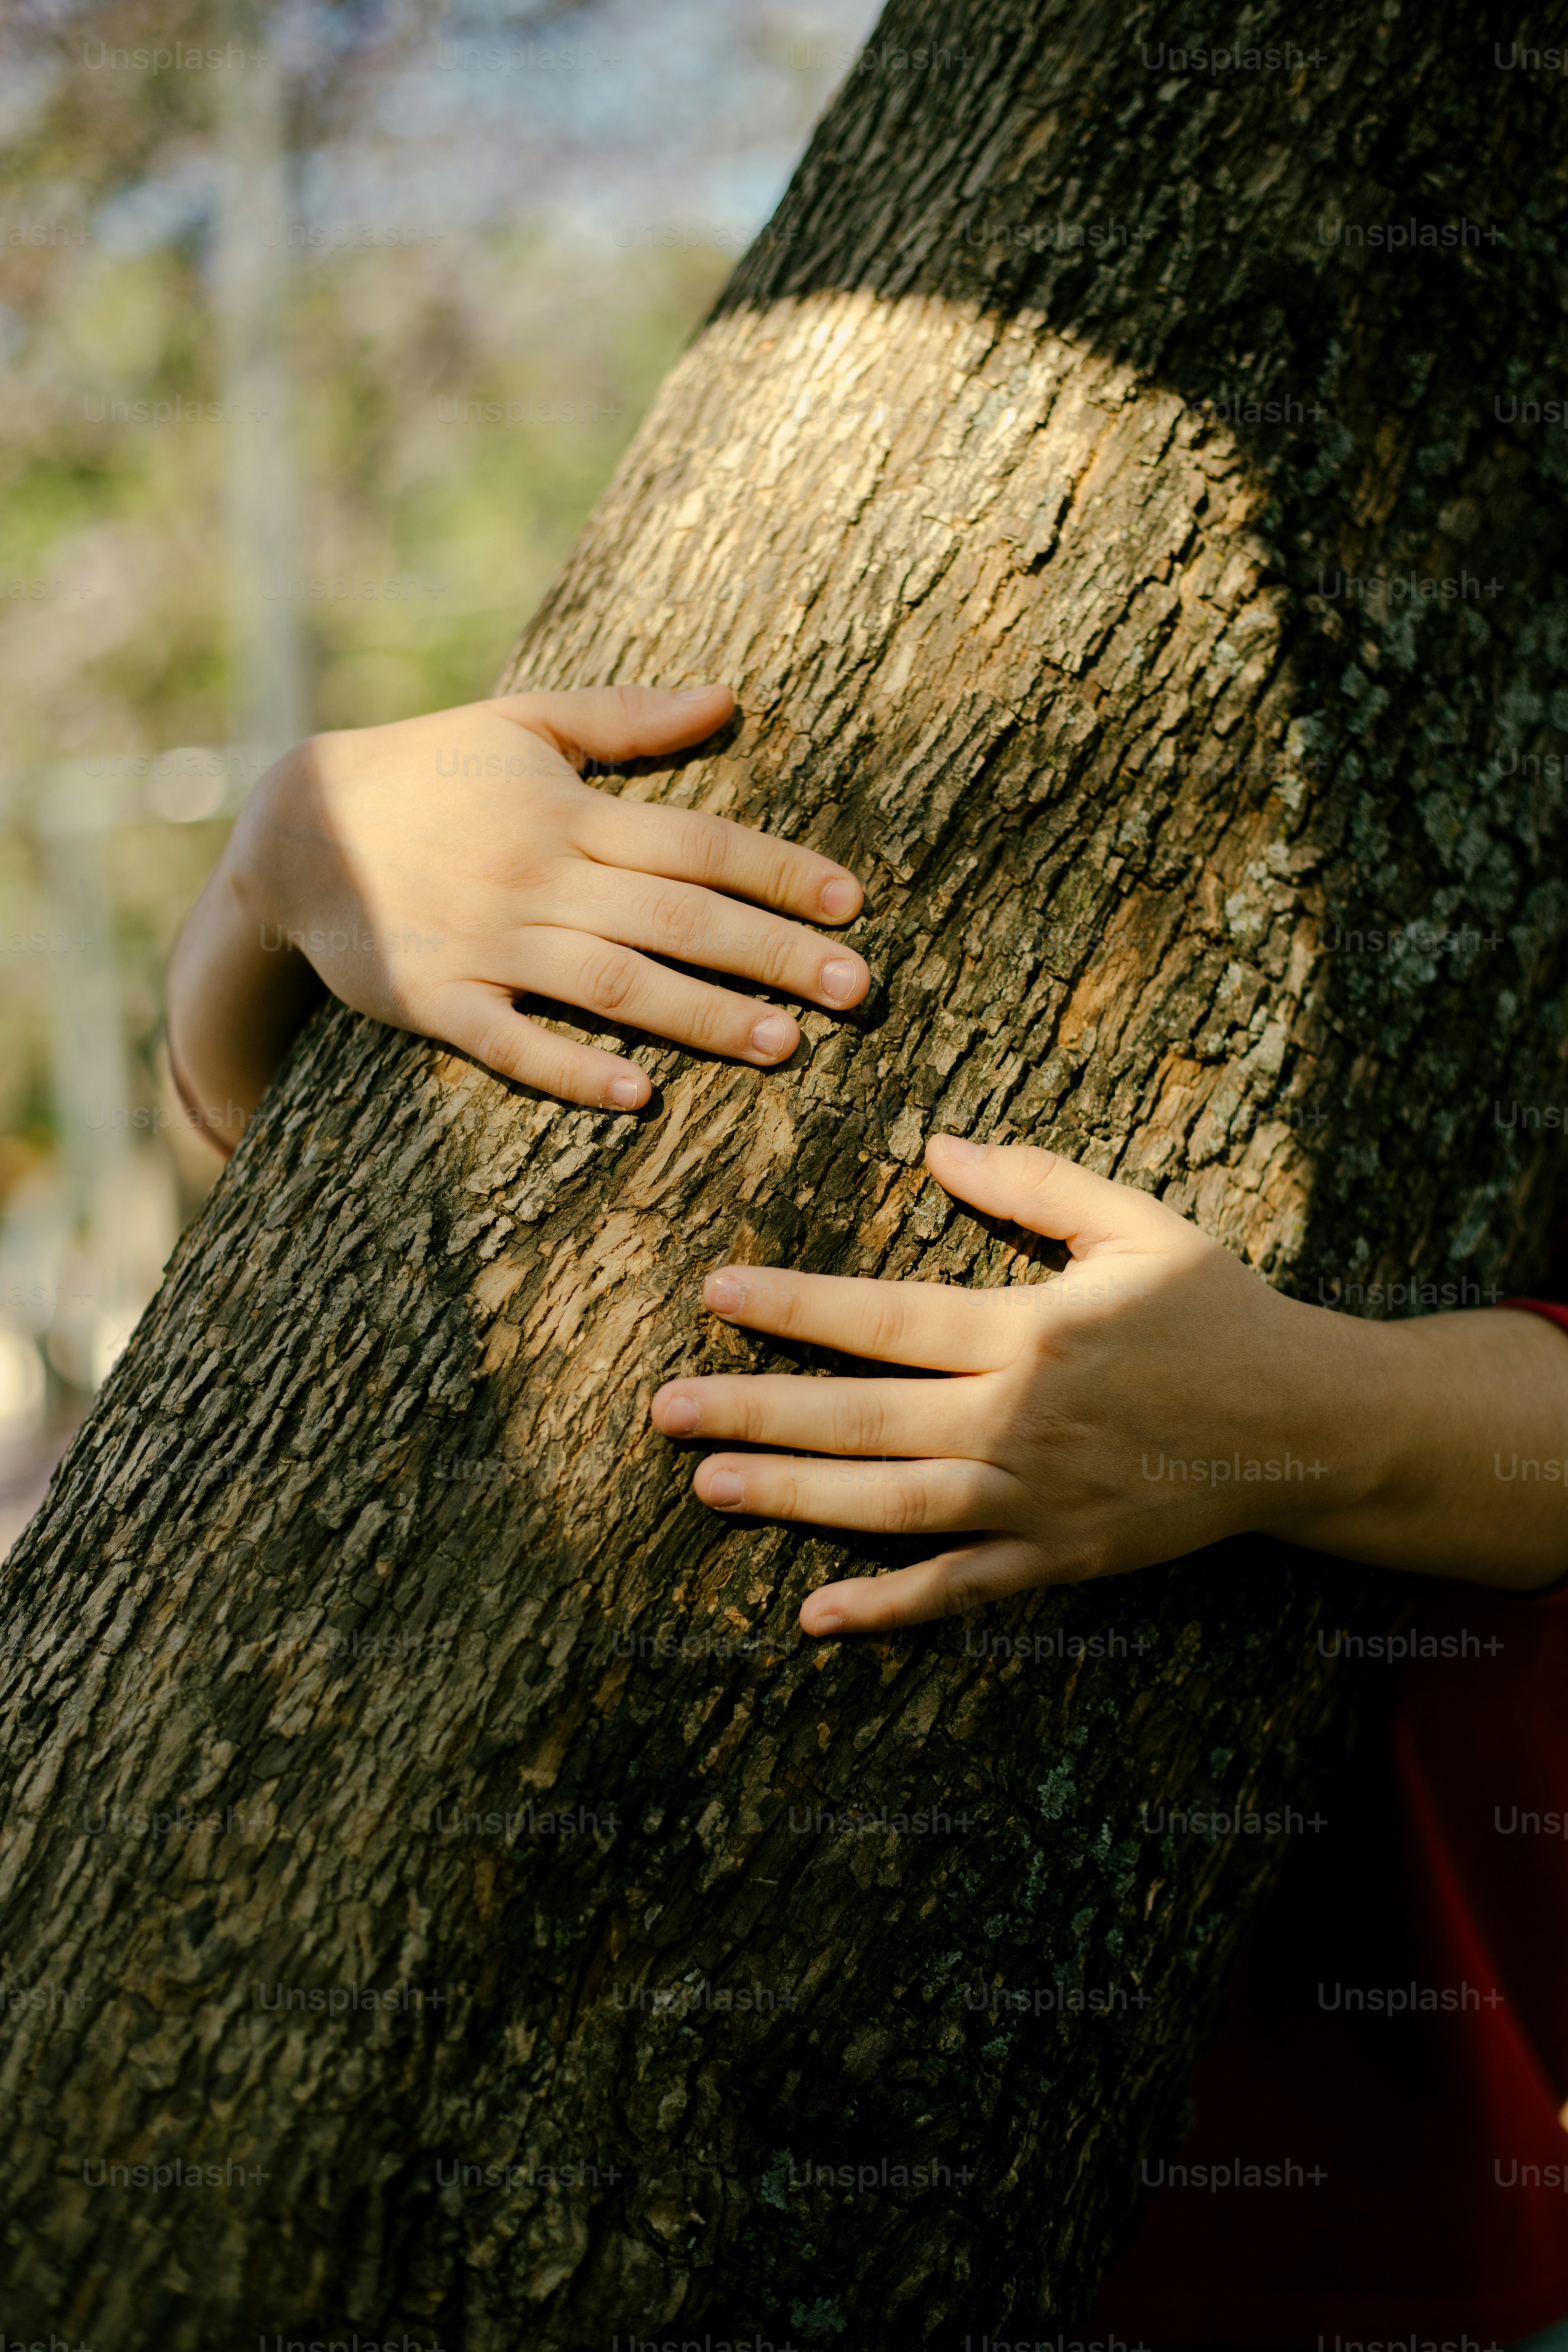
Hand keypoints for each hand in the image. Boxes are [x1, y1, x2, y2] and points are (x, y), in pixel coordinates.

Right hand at [168, 684, 868, 1135]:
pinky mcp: (434, 1000)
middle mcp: (536, 876)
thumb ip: (627, 718)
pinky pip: (511, 1043)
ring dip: (701, 1016)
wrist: (293, 828)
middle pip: (675, 918)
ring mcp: (484, 942)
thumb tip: (729, 699)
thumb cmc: (429, 768)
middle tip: (856, 988)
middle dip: (771, 953)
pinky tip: (639, 1095)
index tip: (852, 903)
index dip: (778, 871)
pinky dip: (573, 1069)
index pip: (697, 842)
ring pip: (611, 985)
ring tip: (783, 1044)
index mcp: (566, 811)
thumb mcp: (523, 722)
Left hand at [651, 1135, 1567, 1628]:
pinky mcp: (1062, 1559)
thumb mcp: (1136, 1224)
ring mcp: (1038, 1497)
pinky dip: (890, 1606)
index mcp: (1031, 1329)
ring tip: (707, 1485)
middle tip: (662, 1409)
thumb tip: (935, 1144)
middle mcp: (1021, 1418)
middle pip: (865, 1417)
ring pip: (893, 1505)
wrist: (1310, 1423)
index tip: (715, 1292)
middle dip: (757, 1409)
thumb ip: (1034, 1183)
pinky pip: (963, 1589)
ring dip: (794, 1497)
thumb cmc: (1217, 1313)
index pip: (886, 1316)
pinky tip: (816, 1614)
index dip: (794, 1304)